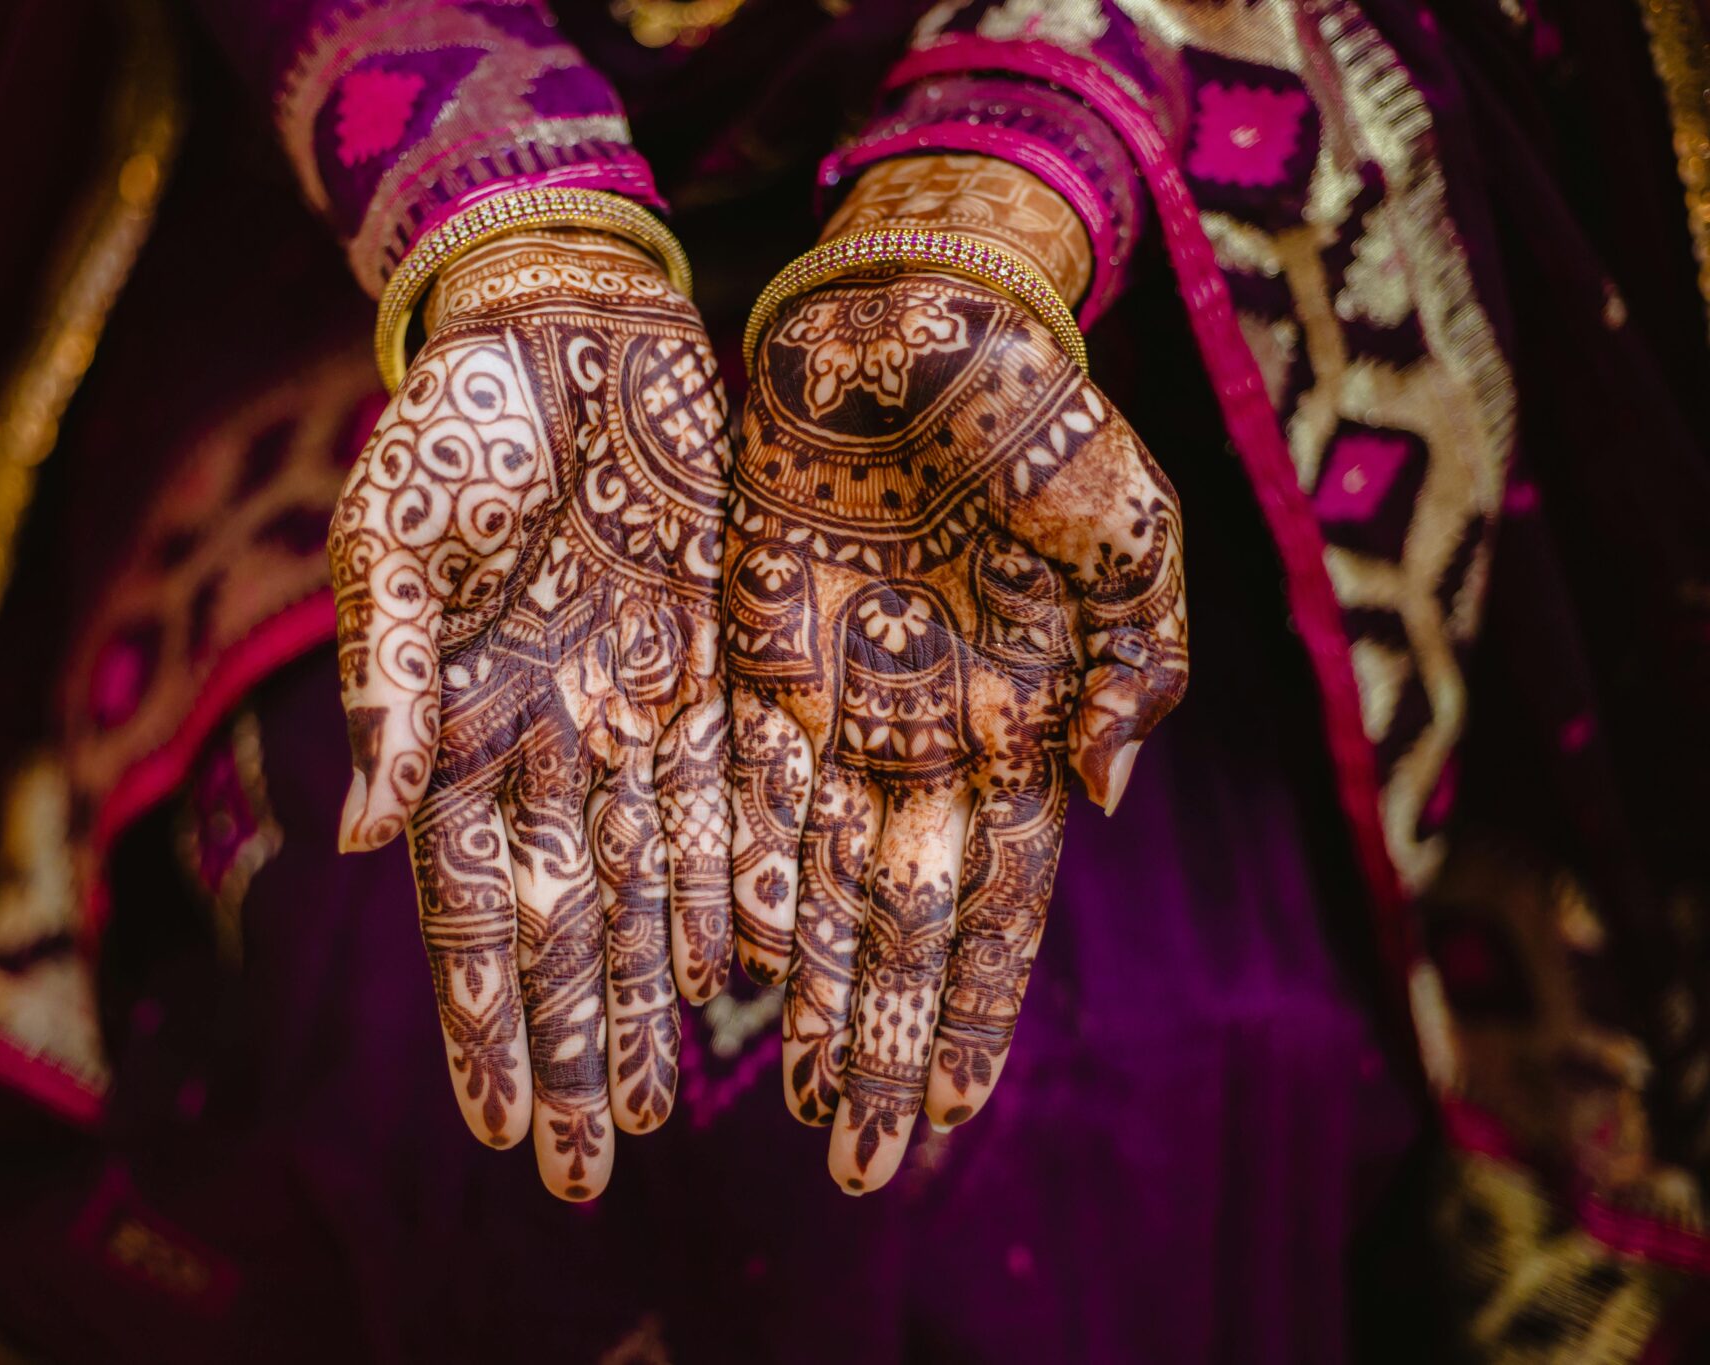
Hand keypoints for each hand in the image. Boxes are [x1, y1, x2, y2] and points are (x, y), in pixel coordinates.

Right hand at [329, 230, 732, 1198]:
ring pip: (647, 890)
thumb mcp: (393, 536)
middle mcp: (549, 743)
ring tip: (662, 1109)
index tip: (504, 1130)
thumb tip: (366, 832)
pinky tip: (743, 974)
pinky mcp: (712, 670)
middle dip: (577, 1052)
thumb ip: (385, 680)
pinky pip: (729, 803)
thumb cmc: (458, 422)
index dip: (486, 1026)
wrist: (569, 327)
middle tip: (592, 1172)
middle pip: (565, 931)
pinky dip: (734, 889)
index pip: (469, 911)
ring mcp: (633, 714)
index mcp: (458, 726)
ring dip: (650, 1004)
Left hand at [725, 264, 1187, 1191]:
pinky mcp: (750, 651)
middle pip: (898, 920)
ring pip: (811, 876)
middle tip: (852, 1165)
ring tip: (780, 1100)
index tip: (943, 1120)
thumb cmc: (1038, 403)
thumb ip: (1136, 658)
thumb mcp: (1125, 521)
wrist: (915, 306)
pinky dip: (728, 873)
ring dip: (802, 991)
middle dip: (879, 1042)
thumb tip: (1095, 796)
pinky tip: (713, 967)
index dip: (969, 1012)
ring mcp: (834, 701)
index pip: (997, 904)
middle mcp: (922, 735)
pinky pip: (734, 783)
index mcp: (1021, 720)